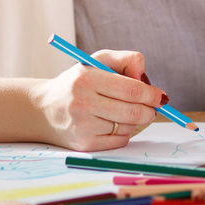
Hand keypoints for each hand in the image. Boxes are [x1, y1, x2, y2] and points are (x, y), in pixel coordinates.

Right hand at [32, 49, 166, 151]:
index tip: (160, 96)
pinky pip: (120, 141)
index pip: (131, 90)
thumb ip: (126, 60)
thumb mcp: (96, 61)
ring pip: (129, 127)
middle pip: (133, 112)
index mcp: (86, 78)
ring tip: (123, 111)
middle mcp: (82, 102)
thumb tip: (146, 78)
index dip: (151, 94)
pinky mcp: (84, 144)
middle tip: (151, 107)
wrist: (44, 109)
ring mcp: (82, 126)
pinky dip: (124, 133)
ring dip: (135, 120)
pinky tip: (113, 123)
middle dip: (149, 110)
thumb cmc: (77, 82)